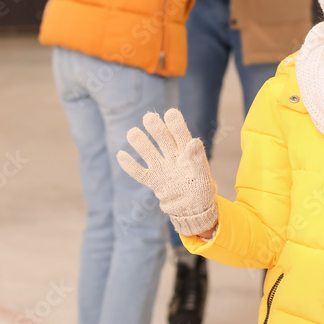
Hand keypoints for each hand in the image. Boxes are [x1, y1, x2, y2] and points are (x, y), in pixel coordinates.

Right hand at [116, 109, 218, 236]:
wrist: (192, 210)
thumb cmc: (201, 190)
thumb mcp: (203, 176)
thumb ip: (198, 159)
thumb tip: (194, 141)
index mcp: (187, 153)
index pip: (181, 135)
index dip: (176, 124)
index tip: (170, 113)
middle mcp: (173, 157)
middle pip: (163, 139)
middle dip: (156, 128)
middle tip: (149, 117)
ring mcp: (162, 168)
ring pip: (149, 152)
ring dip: (140, 143)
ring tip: (132, 133)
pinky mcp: (154, 181)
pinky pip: (140, 173)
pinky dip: (130, 166)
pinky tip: (120, 155)